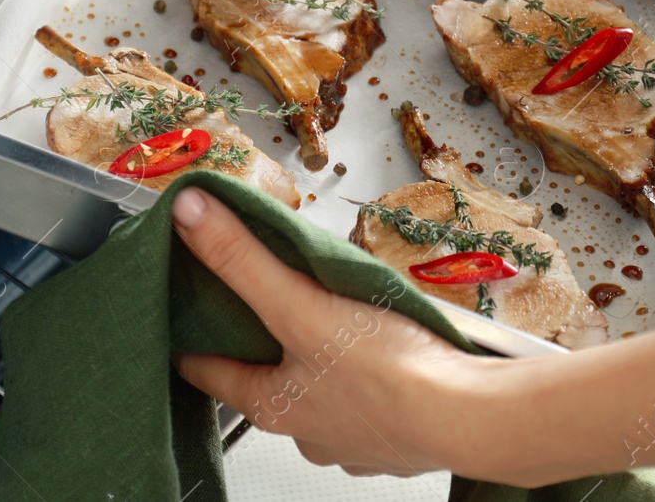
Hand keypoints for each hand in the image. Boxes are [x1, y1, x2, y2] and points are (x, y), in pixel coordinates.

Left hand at [169, 187, 492, 477]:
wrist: (470, 418)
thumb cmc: (387, 373)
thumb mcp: (301, 305)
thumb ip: (244, 259)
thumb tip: (189, 214)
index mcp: (273, 404)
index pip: (210, 374)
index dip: (194, 345)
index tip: (183, 328)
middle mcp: (307, 431)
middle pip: (269, 383)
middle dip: (268, 349)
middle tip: (269, 311)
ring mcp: (355, 440)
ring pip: (323, 397)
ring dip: (324, 368)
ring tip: (338, 329)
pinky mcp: (400, 440)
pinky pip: (374, 407)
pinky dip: (373, 383)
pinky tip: (389, 359)